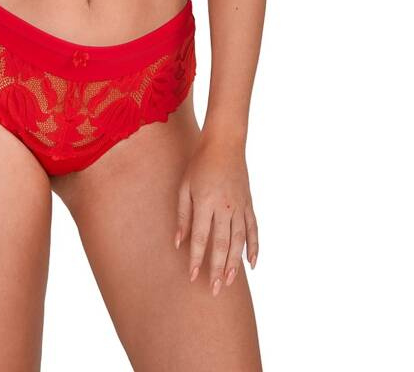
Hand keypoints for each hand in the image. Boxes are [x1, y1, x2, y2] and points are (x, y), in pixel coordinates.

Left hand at [174, 133, 257, 295]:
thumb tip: (178, 242)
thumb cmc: (199, 163)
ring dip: (235, 263)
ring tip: (230, 281)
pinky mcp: (249, 204)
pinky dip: (254, 247)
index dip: (196, 258)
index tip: (193, 277)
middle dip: (218, 268)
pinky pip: (253, 229)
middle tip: (215, 290)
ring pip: (239, 240)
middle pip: (222, 244)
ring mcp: (239, 206)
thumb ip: (183, 215)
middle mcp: (225, 207)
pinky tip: (252, 263)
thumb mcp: (184, 186)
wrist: (224, 143)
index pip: (200, 237)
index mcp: (206, 202)